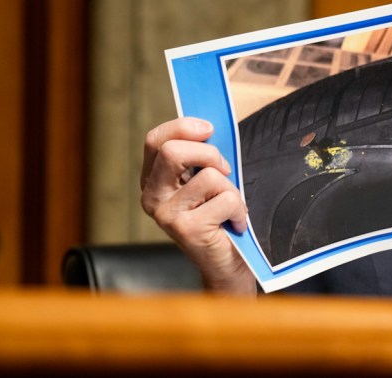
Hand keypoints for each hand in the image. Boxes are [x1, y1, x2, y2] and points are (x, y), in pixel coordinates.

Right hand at [141, 117, 255, 295]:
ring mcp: (165, 214)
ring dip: (231, 189)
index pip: (155, 140)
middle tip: (225, 170)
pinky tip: (234, 224)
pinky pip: (226, 200)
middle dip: (210, 154)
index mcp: (152, 180)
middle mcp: (152, 196)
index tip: (209, 129)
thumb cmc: (219, 219)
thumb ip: (200, 158)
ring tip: (229, 208)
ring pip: (208, 176)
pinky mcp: (185, 229)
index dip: (183, 127)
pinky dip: (239, 210)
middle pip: (173, 151)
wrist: (226, 265)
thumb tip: (209, 128)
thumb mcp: (206, 182)